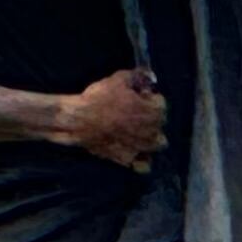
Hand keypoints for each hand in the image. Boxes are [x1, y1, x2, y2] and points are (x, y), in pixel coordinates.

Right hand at [50, 66, 166, 171]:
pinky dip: (142, 159)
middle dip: (151, 118)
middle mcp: (152, 131)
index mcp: (154, 111)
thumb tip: (151, 76)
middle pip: (160, 124)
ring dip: (150, 138)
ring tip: (138, 133)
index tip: (138, 96)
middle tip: (136, 113)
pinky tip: (135, 151)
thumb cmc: (100, 98)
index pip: (161, 104)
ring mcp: (141, 147)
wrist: (79, 120)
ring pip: (156, 145)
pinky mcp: (128, 159)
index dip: (149, 98)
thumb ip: (138, 76)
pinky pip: (143, 165)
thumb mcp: (119, 79)